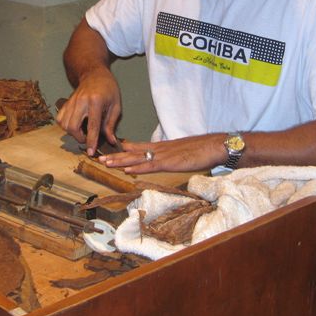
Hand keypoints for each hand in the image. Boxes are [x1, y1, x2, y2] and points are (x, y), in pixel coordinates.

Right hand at [56, 67, 121, 155]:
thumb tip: (110, 141)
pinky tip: (74, 124)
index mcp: (96, 102)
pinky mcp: (66, 102)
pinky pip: (60, 119)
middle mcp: (81, 101)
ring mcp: (71, 101)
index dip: (91, 141)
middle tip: (88, 138)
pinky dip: (65, 126)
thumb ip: (111, 124)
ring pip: (64, 124)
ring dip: (72, 133)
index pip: (92, 126)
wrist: (94, 73)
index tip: (91, 152)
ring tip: (82, 131)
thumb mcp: (116, 105)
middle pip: (73, 126)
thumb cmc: (108, 88)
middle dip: (79, 138)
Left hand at [99, 134, 226, 174]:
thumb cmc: (203, 150)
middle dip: (116, 156)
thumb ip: (172, 155)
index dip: (124, 149)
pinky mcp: (169, 162)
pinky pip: (150, 166)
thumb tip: (165, 160)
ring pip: (137, 158)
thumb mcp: (183, 152)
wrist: (215, 145)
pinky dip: (137, 168)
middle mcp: (160, 149)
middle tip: (100, 158)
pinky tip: (127, 170)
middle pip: (133, 152)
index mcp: (163, 146)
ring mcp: (163, 155)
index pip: (139, 147)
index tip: (111, 151)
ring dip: (121, 161)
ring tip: (106, 163)